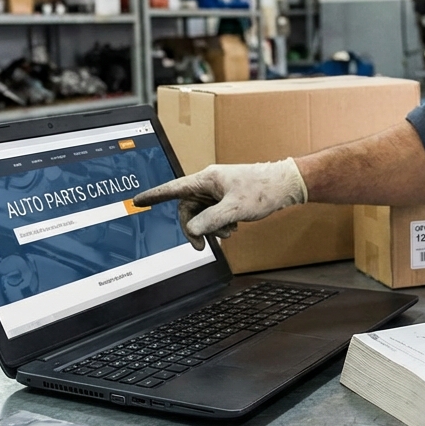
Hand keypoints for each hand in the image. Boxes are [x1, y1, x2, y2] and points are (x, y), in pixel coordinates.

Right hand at [132, 158, 308, 249]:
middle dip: (194, 227)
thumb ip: (210, 221)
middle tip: (201, 246)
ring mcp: (218, 190)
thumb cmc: (263, 190)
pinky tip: (233, 227)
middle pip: (187, 208)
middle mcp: (209, 183)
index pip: (174, 188)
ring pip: (201, 213)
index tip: (138, 200)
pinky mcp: (227, 197)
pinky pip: (213, 213)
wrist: (285, 185)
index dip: (155, 195)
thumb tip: (191, 230)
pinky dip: (219, 224)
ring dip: (210, 227)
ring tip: (228, 232)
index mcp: (207, 179)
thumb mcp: (234, 210)